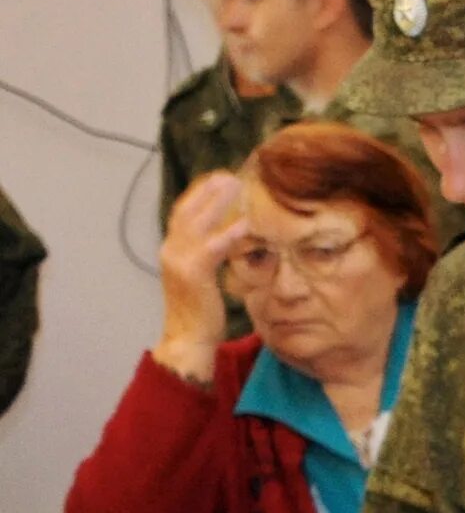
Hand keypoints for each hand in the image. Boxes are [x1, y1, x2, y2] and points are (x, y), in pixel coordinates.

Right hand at [156, 172, 248, 381]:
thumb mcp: (200, 278)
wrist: (188, 339)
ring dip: (217, 201)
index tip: (216, 178)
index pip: (182, 214)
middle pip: (187, 210)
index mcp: (171, 250)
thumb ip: (206, 257)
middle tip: (228, 174)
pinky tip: (247, 224)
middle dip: (206, 190)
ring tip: (235, 185)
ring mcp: (179, 261)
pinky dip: (229, 234)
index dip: (198, 194)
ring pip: (197, 222)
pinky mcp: (193, 273)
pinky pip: (213, 247)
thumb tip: (223, 243)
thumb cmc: (200, 312)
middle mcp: (170, 250)